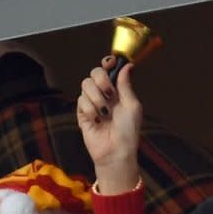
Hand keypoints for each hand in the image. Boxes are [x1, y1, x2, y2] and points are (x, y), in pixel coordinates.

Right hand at [76, 56, 141, 194]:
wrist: (116, 150)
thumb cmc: (128, 131)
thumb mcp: (132, 105)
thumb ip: (126, 85)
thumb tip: (128, 65)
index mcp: (118, 91)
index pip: (109, 69)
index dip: (108, 63)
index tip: (110, 63)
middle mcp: (104, 94)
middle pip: (94, 72)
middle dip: (102, 80)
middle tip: (110, 94)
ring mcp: (92, 102)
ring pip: (86, 85)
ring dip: (97, 98)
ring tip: (105, 113)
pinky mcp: (82, 112)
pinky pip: (80, 100)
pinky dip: (90, 110)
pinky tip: (97, 120)